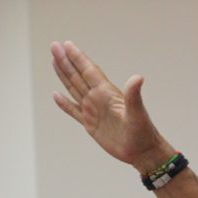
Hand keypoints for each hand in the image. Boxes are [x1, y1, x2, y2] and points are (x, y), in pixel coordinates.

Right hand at [50, 41, 169, 170]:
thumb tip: (138, 77)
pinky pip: (74, 111)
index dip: (79, 58)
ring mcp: (94, 111)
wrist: (143, 153)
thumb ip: (134, 95)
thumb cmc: (144, 133)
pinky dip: (64, 103)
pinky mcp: (91, 124)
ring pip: (74, 89)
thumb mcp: (138, 113)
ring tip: (54, 60)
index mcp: (107, 94)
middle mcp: (99, 99)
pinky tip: (56, 95)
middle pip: (78, 76)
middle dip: (66, 61)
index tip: (67, 44)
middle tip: (54, 45)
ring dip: (64, 75)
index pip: (90, 71)